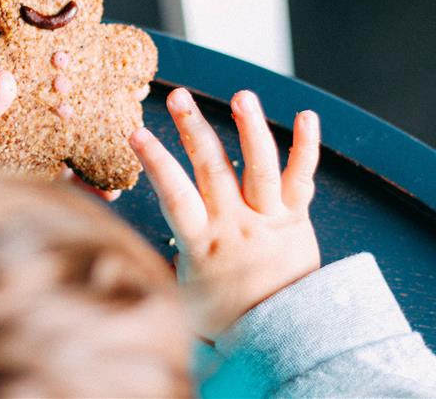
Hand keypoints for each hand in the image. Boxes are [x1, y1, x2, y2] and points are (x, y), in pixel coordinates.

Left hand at [0, 71, 119, 201]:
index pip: (63, 72)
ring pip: (81, 143)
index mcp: (19, 86)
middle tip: (137, 120)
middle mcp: (36, 111)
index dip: (97, 72)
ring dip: (106, 151)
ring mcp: (40, 143)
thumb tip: (4, 81)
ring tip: (129, 162)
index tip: (126, 77)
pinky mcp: (36, 173)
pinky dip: (88, 185)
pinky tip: (108, 192)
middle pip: (83, 109)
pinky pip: (68, 178)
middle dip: (113, 113)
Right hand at [128, 88, 320, 338]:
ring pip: (260, 167)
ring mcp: (268, 220)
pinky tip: (306, 115)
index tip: (135, 134)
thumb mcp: (182, 294)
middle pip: (213, 169)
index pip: (174, 195)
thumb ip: (164, 260)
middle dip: (193, 128)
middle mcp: (236, 226)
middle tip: (178, 96)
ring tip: (242, 96)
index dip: (155, 163)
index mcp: (202, 244)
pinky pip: (302, 178)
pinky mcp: (296, 218)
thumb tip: (129, 244)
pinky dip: (307, 146)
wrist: (285, 339)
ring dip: (250, 128)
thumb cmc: (226, 317)